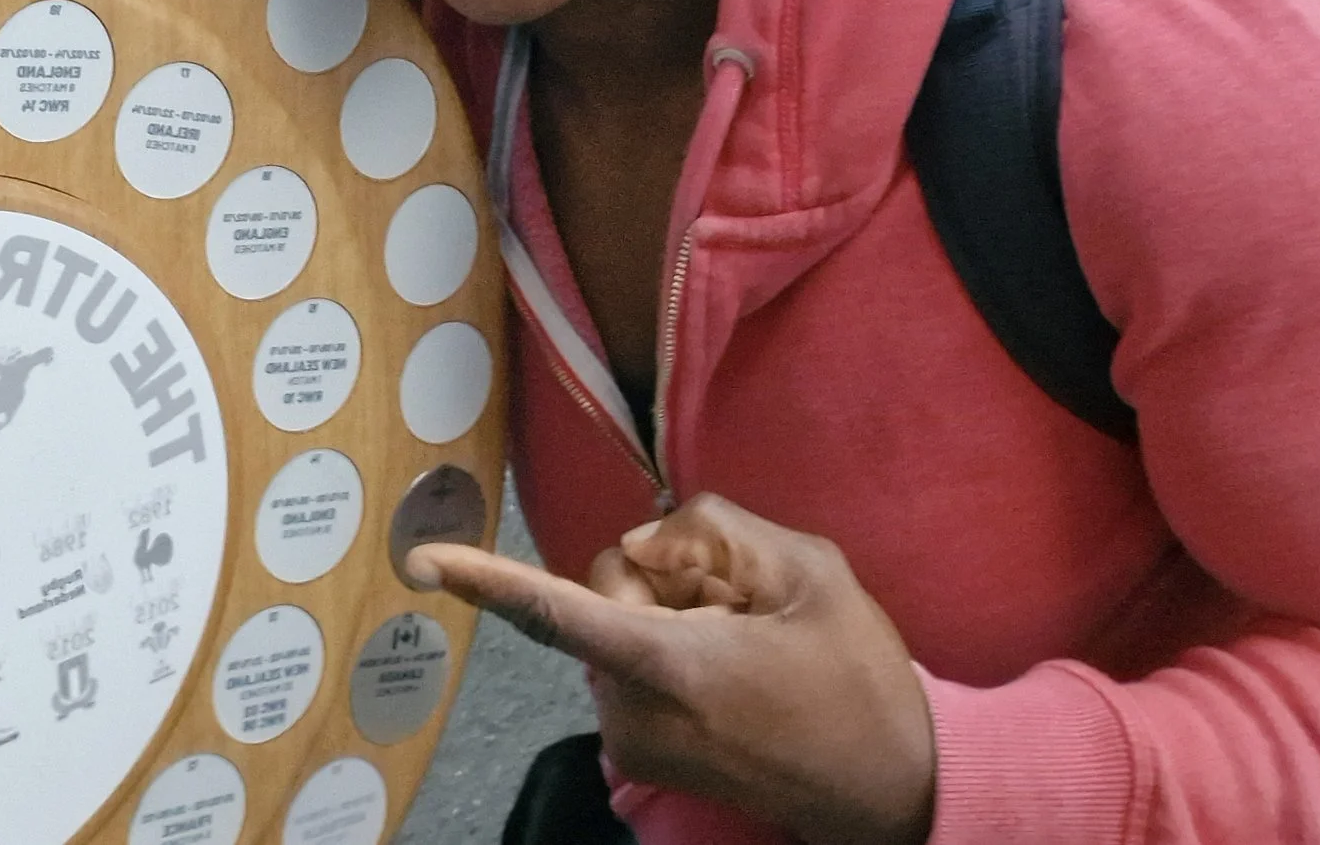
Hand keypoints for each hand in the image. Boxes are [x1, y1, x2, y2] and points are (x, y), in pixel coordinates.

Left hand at [408, 494, 934, 844]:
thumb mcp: (807, 570)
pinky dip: (669, 644)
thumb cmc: (856, 679)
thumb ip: (712, 532)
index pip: (560, 612)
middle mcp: (635, 712)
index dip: (488, 580)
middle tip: (742, 602)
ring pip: (613, 623)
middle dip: (659, 576)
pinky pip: (628, 660)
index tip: (425, 562)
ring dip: (670, 612)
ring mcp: (634, 740)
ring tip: (747, 640)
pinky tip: (734, 662)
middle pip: (602, 592)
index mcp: (672, 668)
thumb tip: (641, 541)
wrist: (894, 786)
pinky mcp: (640, 753)